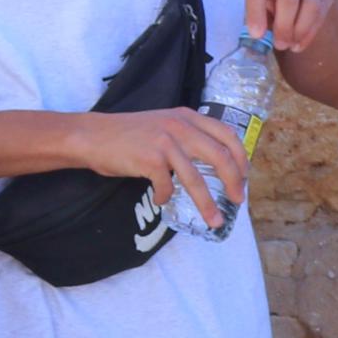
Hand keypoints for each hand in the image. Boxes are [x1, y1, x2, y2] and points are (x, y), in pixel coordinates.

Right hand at [78, 107, 247, 231]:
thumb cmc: (129, 135)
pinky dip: (166, 198)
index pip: (227, 135)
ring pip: (196, 178)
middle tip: (238, 200)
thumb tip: (215, 162)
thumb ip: (187, 135)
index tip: (245, 177)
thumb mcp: (164, 124)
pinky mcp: (149, 159)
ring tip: (213, 221)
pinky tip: (161, 200)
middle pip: (220, 157)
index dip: (241, 158)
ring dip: (207, 204)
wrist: (92, 136)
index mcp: (187, 116)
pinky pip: (166, 186)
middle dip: (234, 182)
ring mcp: (164, 142)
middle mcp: (179, 126)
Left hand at [247, 0, 335, 53]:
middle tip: (279, 45)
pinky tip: (299, 44)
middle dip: (284, 27)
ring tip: (290, 46)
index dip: (256, 14)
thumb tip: (262, 36)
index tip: (256, 35)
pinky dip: (309, 34)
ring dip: (300, 31)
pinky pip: (320, 15)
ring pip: (310, 6)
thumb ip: (261, 15)